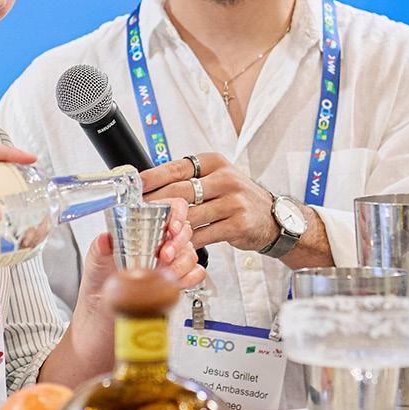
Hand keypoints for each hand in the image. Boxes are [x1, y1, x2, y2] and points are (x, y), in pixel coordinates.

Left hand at [74, 198, 204, 317]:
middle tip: (164, 255)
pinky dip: (190, 278)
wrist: (100, 324)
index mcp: (140, 232)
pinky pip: (196, 274)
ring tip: (165, 273)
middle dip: (178, 242)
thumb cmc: (97, 290)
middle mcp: (157, 245)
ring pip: (191, 253)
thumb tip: (105, 238)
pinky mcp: (175, 283)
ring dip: (182, 263)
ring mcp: (168, 264)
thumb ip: (99, 249)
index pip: (168, 209)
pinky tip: (176, 283)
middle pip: (185, 231)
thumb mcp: (94, 264)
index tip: (171, 227)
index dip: (176, 213)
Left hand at [140, 153, 276, 252]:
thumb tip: (151, 188)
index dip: (153, 178)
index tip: (135, 186)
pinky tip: (176, 246)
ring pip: (191, 216)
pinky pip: (204, 235)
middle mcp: (225, 179)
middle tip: (137, 214)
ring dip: (169, 228)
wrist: (273, 218)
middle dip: (155, 204)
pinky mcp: (238, 224)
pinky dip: (187, 242)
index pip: (177, 168)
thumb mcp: (217, 179)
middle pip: (181, 192)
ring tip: (152, 235)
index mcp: (214, 163)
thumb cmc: (238, 198)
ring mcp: (233, 202)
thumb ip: (189, 181)